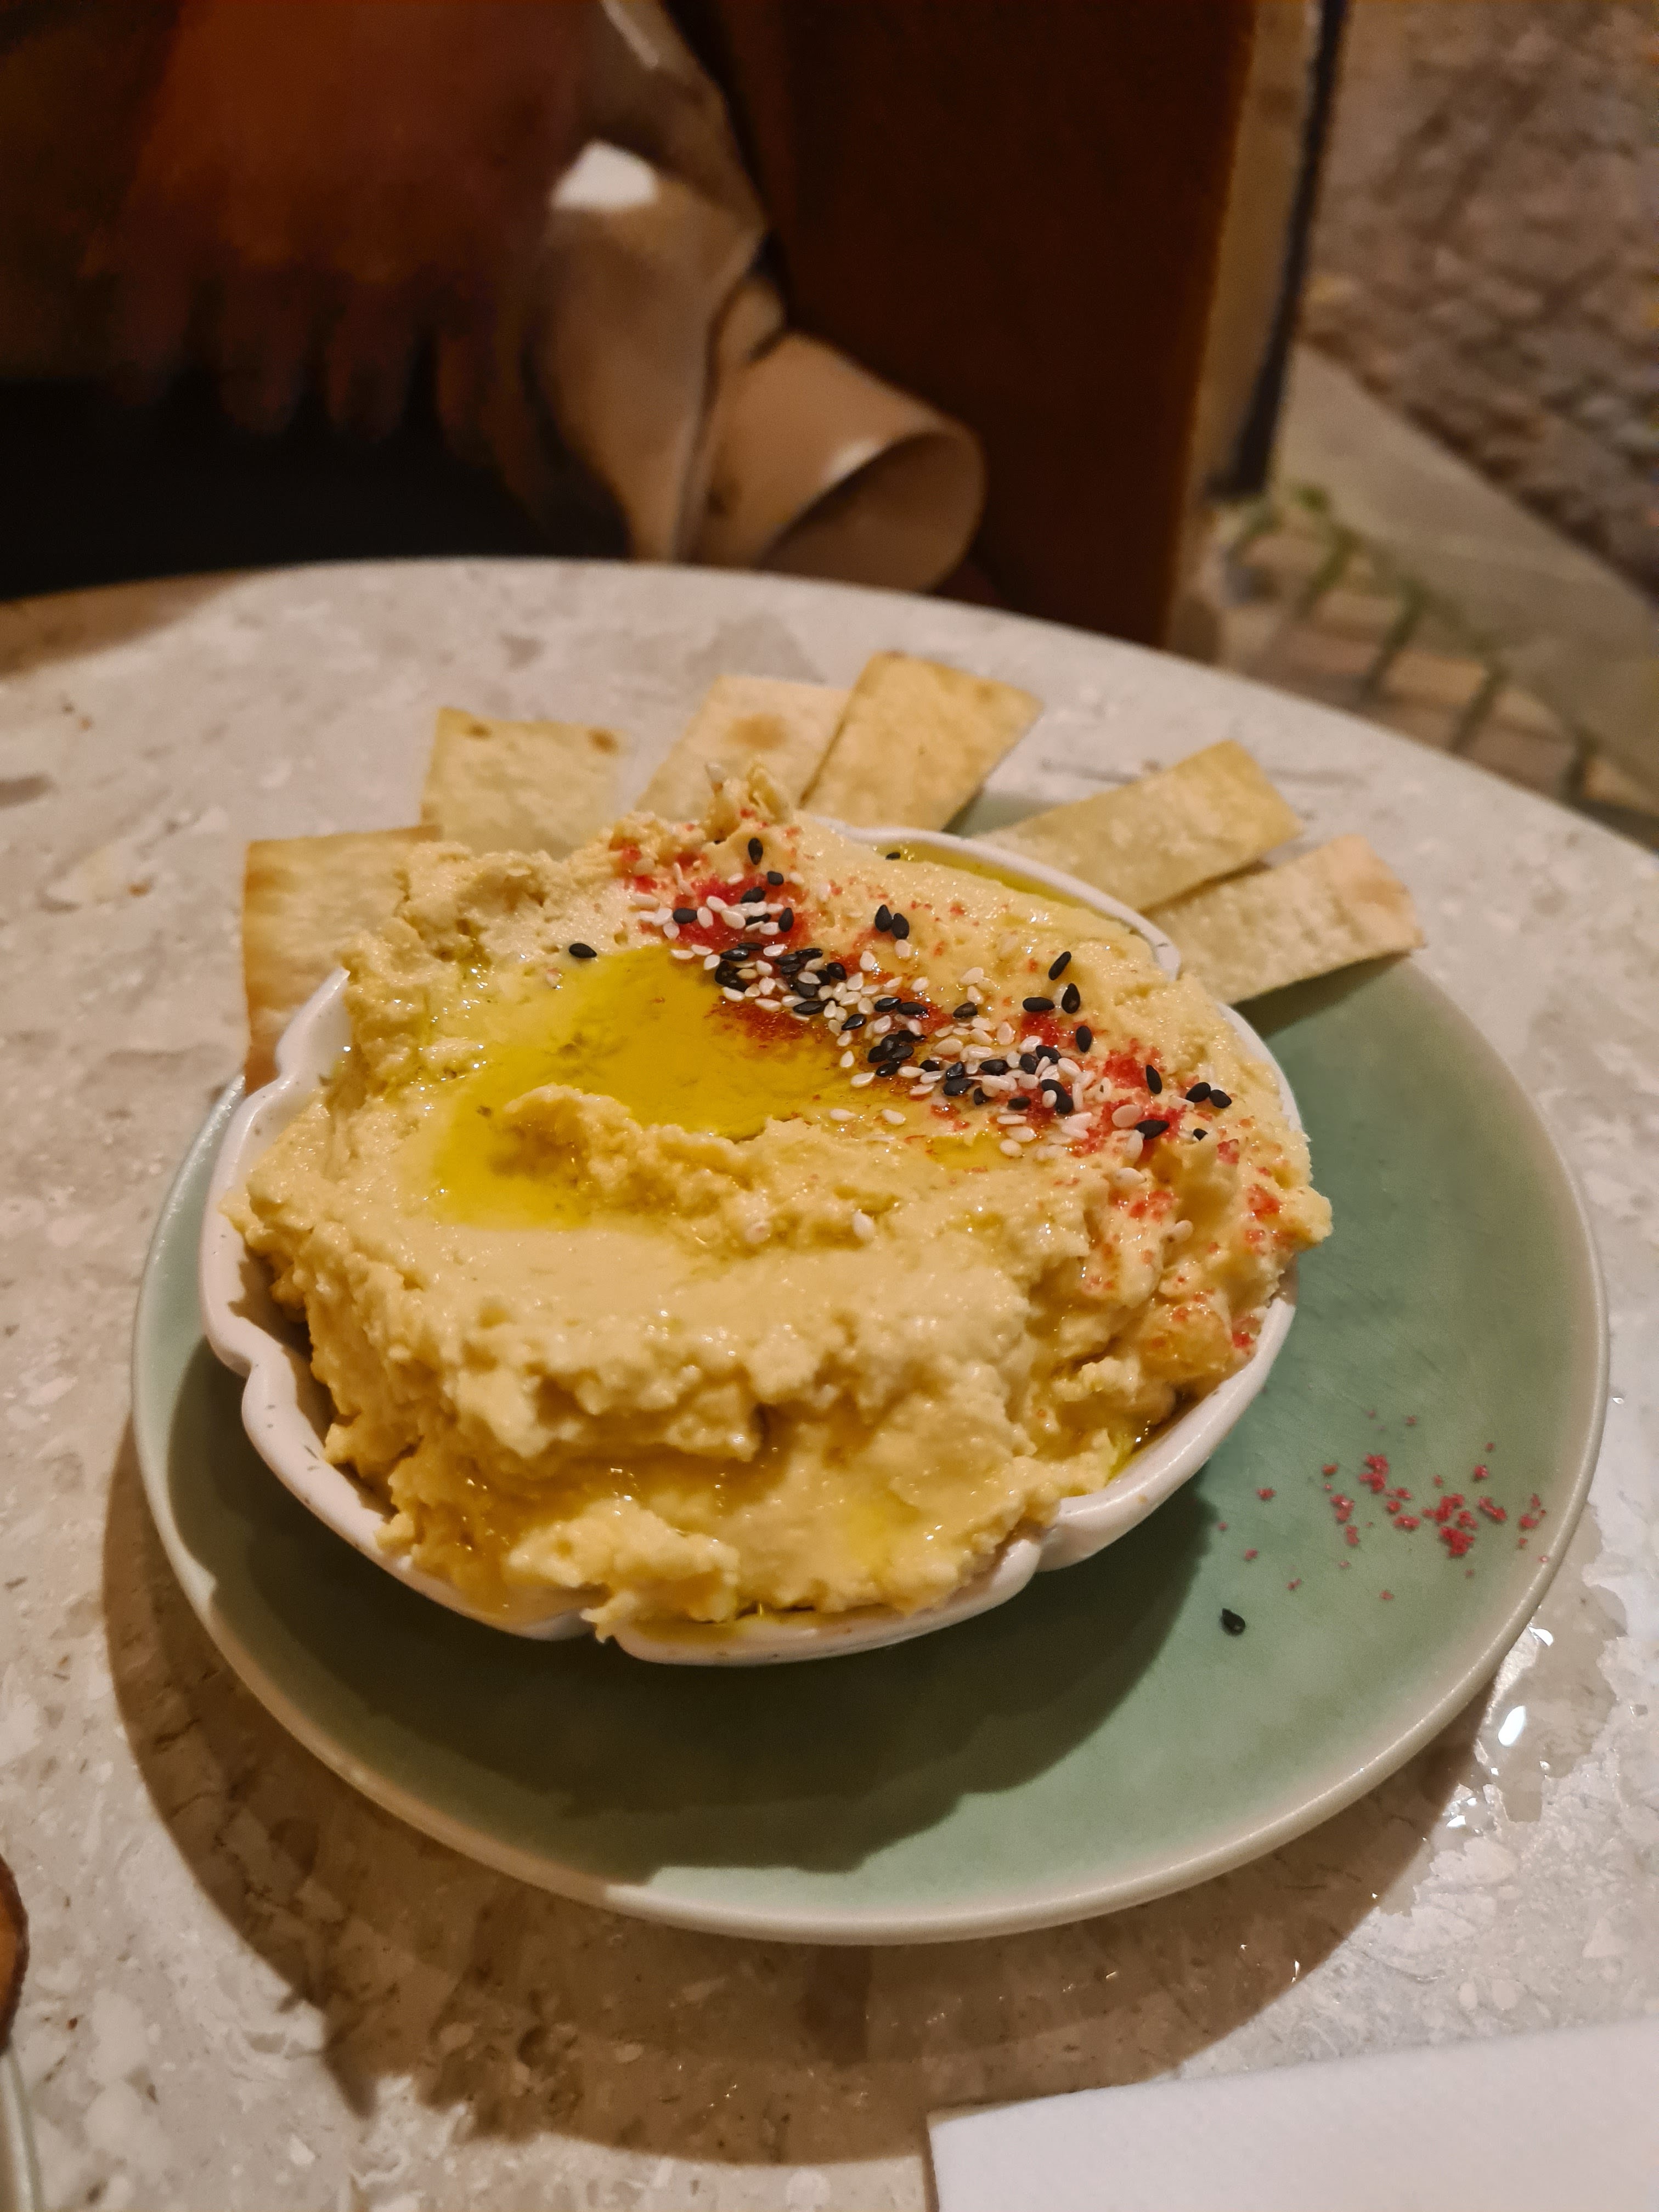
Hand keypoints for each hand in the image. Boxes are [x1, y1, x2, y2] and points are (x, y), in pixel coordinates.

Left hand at [112, 0, 590, 467]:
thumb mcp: (201, 56)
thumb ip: (170, 167)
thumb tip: (111, 255)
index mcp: (187, 199)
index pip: (143, 352)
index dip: (144, 392)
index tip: (146, 410)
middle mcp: (275, 264)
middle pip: (258, 401)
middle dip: (267, 399)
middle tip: (279, 393)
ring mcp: (381, 285)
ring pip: (359, 412)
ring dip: (360, 408)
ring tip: (367, 399)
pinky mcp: (476, 286)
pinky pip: (463, 404)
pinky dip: (459, 421)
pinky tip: (457, 421)